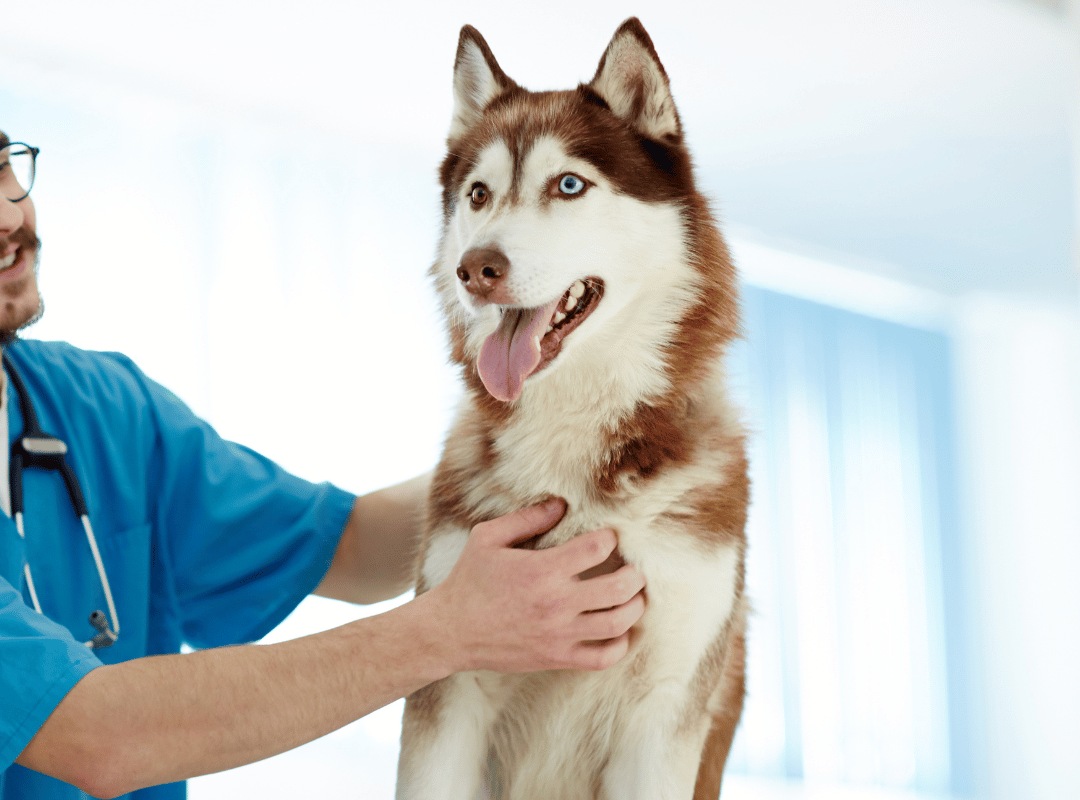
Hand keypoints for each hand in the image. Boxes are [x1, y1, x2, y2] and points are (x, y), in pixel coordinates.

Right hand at [427, 498, 645, 673]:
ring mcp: (560, 634)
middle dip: (635, 573)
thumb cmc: (469, 581)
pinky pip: (603, 658)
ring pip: (618, 623)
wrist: (450, 632)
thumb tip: (560, 504)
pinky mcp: (558, 658)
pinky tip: (619, 631)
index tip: (608, 536)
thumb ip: (526, 518)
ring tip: (634, 595)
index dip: (610, 538)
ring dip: (635, 606)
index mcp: (542, 570)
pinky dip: (620, 645)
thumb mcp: (487, 538)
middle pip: (620, 587)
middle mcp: (556, 603)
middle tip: (633, 566)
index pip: (597, 548)